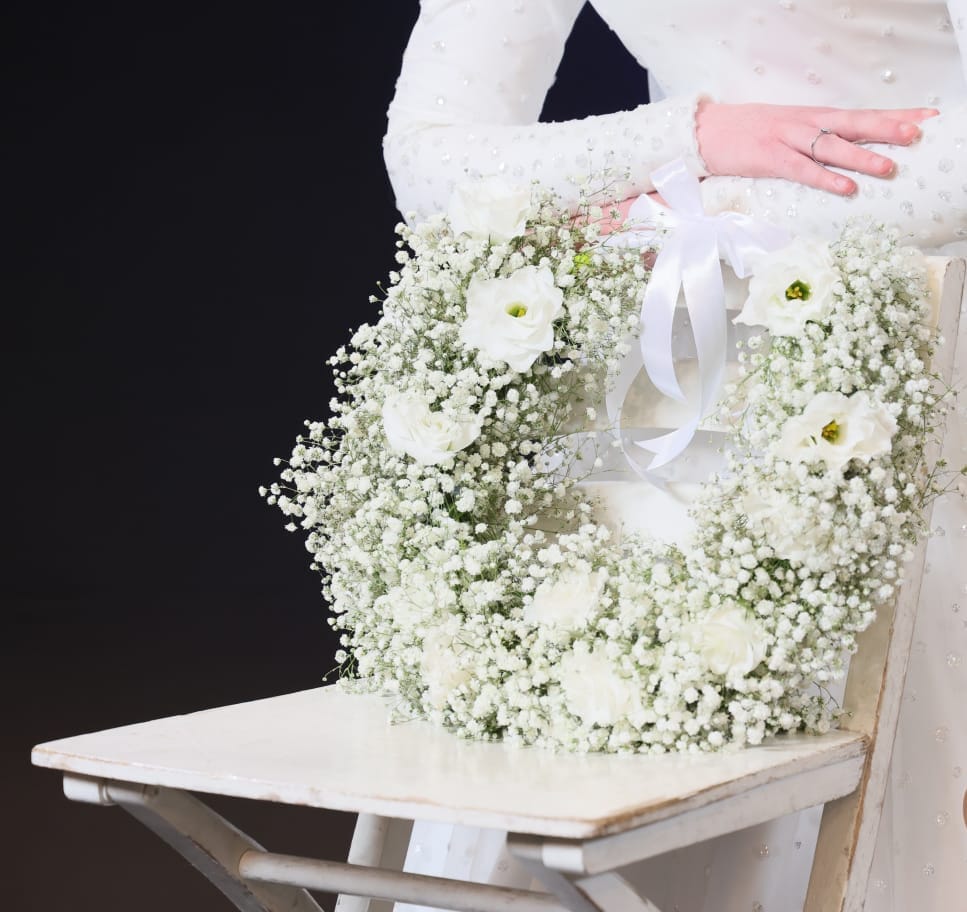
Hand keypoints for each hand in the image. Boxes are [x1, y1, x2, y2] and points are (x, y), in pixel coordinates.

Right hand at [695, 101, 938, 195]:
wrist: (705, 131)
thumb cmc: (745, 134)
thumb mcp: (785, 129)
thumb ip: (813, 138)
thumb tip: (845, 152)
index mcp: (812, 116)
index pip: (861, 114)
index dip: (894, 115)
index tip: (927, 118)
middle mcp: (805, 123)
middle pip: (854, 123)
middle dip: (887, 128)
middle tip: (917, 135)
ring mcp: (787, 139)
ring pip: (832, 146)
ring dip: (862, 156)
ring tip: (889, 167)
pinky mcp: (769, 158)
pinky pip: (802, 169)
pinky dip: (825, 178)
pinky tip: (846, 188)